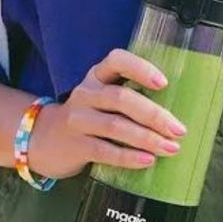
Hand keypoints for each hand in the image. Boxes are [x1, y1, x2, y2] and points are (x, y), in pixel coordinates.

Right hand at [28, 49, 186, 178]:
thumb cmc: (89, 118)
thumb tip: (175, 116)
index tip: (164, 84)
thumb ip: (130, 99)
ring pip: (115, 125)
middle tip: (179, 130)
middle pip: (122, 98)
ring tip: (170, 148)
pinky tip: (147, 160)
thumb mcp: (102, 100)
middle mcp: (86, 93)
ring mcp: (77, 119)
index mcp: (97, 76)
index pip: (117, 61)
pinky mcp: (75, 145)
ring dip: (147, 138)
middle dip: (154, 115)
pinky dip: (128, 156)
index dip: (141, 69)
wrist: (43, 140)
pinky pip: (104, 150)